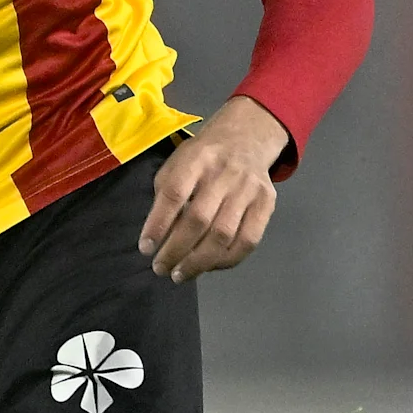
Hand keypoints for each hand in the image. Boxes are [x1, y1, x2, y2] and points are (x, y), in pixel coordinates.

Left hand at [139, 98, 289, 280]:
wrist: (246, 138)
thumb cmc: (202, 157)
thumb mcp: (177, 164)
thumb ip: (167, 196)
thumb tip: (159, 238)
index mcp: (196, 159)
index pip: (174, 194)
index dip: (158, 224)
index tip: (146, 248)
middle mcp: (224, 173)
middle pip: (199, 219)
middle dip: (176, 250)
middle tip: (160, 268)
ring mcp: (248, 189)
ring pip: (223, 235)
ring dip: (199, 261)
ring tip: (181, 274)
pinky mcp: (266, 203)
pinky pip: (248, 240)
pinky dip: (226, 260)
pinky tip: (209, 266)